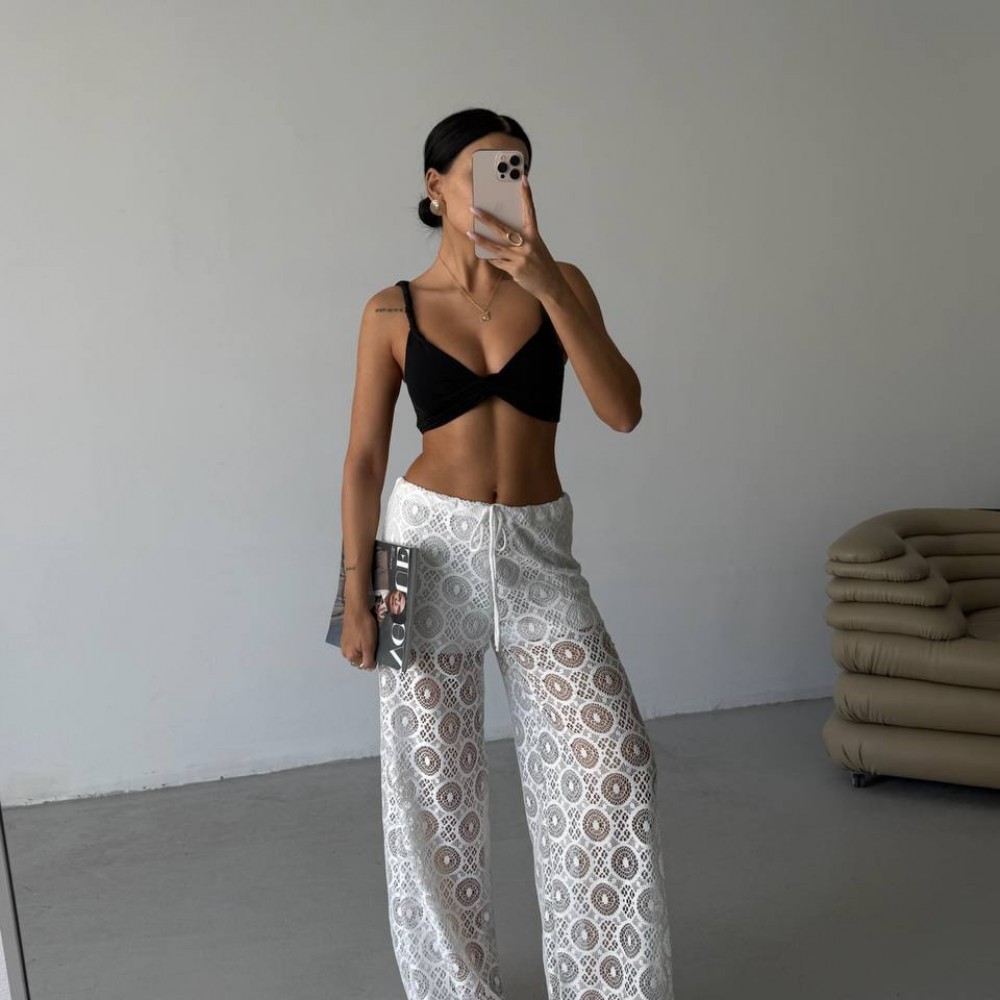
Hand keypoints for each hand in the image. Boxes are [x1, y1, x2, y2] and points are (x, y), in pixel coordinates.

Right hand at [341, 607, 376, 670]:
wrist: (357, 608)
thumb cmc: (363, 626)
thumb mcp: (369, 646)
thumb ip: (368, 660)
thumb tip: (369, 668)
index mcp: (349, 655)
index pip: (364, 665)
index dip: (373, 658)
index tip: (376, 649)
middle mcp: (345, 651)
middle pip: (361, 657)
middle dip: (368, 652)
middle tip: (373, 642)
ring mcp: (345, 642)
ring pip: (359, 649)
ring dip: (366, 645)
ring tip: (370, 635)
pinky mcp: (346, 634)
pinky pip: (356, 641)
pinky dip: (362, 638)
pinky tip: (365, 631)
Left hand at [466, 175, 562, 300]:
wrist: (551, 285)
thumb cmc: (541, 264)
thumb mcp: (536, 248)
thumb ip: (521, 239)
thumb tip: (501, 232)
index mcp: (535, 236)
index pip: (530, 211)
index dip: (527, 195)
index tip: (523, 179)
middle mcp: (528, 245)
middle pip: (504, 229)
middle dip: (487, 219)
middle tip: (474, 210)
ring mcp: (521, 258)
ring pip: (496, 247)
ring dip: (481, 240)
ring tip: (470, 233)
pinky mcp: (515, 269)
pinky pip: (498, 262)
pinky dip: (491, 258)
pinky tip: (483, 253)